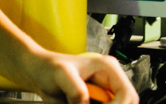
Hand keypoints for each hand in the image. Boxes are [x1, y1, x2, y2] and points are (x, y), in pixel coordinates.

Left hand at [20, 49, 136, 103]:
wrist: (37, 74)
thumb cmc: (48, 66)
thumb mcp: (61, 74)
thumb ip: (76, 90)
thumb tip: (85, 103)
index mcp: (109, 68)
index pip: (128, 95)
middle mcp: (110, 82)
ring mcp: (105, 95)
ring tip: (72, 101)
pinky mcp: (98, 103)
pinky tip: (70, 102)